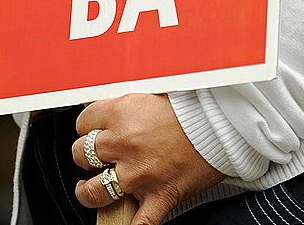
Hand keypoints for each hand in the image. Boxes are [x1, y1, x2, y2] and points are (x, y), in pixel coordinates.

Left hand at [72, 94, 224, 224]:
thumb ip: (128, 103)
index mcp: (122, 112)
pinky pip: (137, 223)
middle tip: (96, 156)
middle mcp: (125, 143)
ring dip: (89, 191)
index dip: (87, 126)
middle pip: (82, 154)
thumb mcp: (152, 91)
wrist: (222, 122)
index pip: (83, 122)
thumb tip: (112, 109)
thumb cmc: (191, 104)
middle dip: (86, 155)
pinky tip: (122, 220)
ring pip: (94, 191)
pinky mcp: (158, 195)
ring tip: (90, 188)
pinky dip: (130, 224)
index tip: (94, 129)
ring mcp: (139, 173)